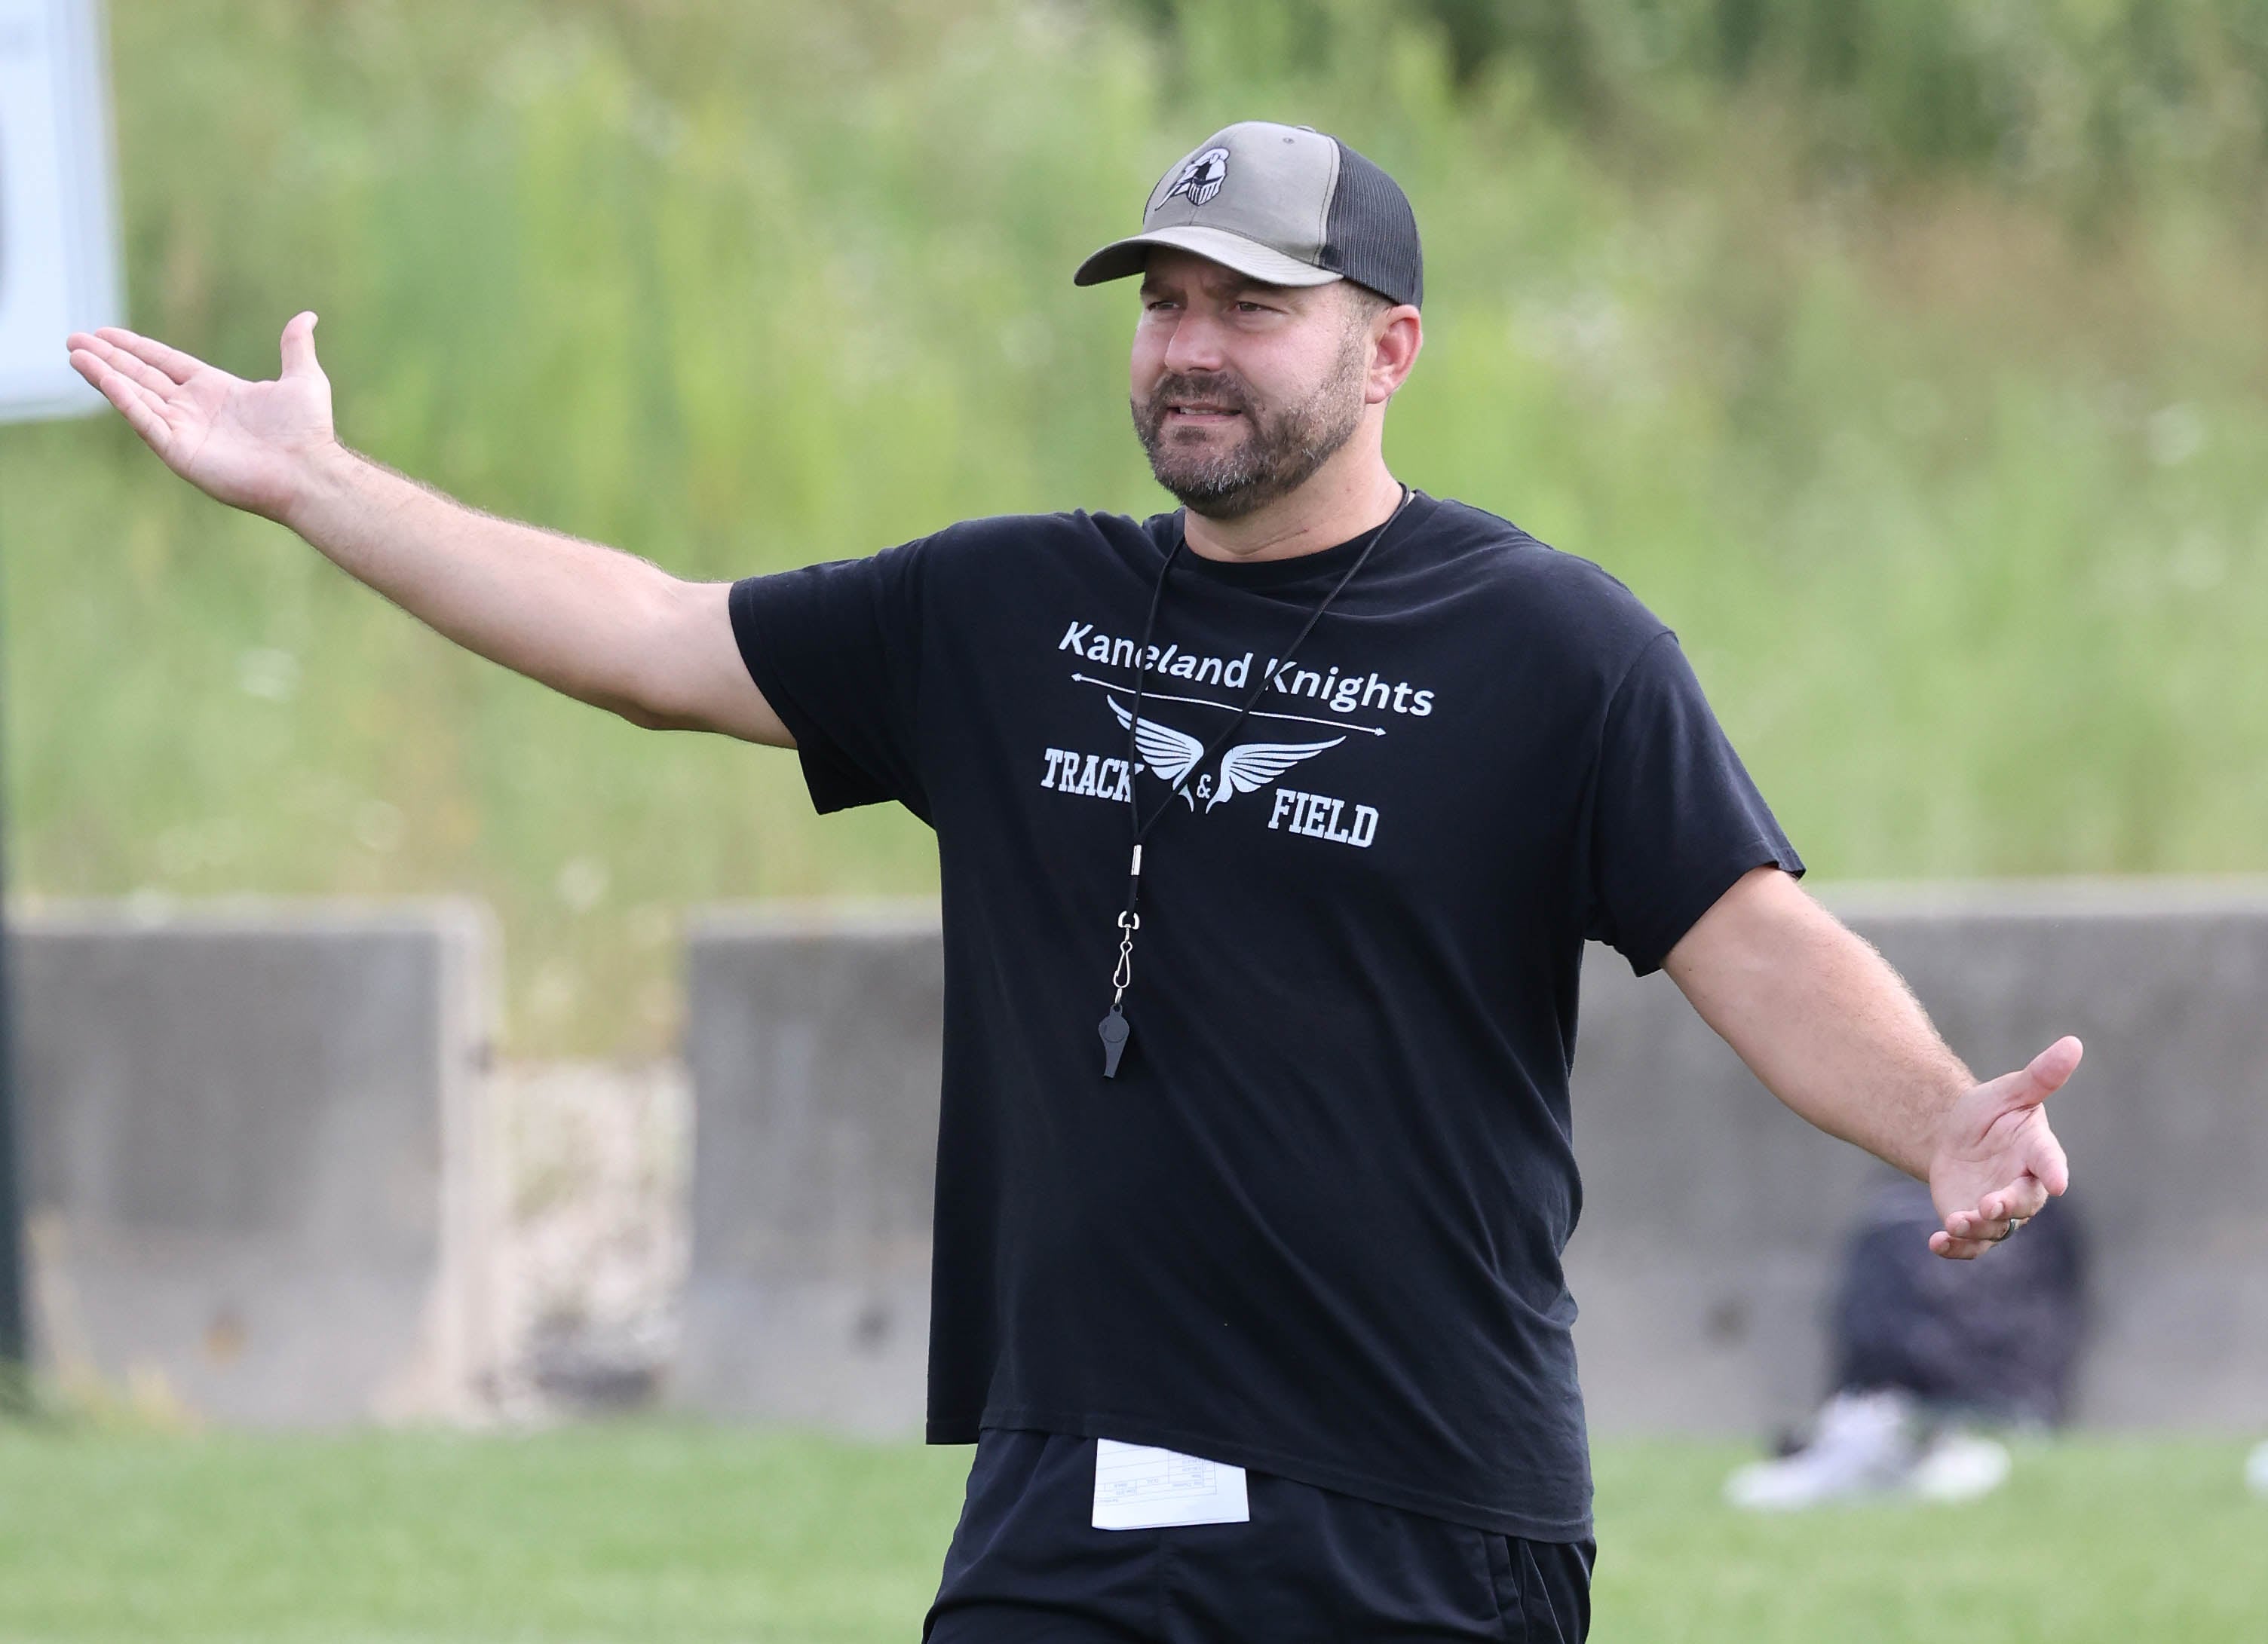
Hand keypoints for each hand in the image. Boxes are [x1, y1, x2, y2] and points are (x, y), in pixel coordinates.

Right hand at [65, 313, 338, 522]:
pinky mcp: (180, 452)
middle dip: (108, 358)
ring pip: (135, 396)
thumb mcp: (303, 379)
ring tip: (75, 354)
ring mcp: (185, 431)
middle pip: (142, 377)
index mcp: (216, 391)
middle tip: (74, 339)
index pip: (165, 363)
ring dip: (105, 375)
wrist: (309, 470)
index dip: (136, 348)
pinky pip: (145, 420)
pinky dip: (123, 399)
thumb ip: (295, 347)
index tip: (105, 333)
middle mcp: (195, 410)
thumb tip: (308, 316)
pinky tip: (103, 378)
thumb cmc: (308, 431)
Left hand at [1927, 1035, 2079, 1258]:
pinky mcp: (1974, 1224)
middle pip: (2023, 1203)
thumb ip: (2040, 1076)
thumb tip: (2073, 1043)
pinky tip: (1935, 1243)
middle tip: (1990, 1205)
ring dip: (1977, 1228)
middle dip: (2008, 1206)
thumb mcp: (2010, 1092)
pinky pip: (1971, 1245)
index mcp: (2037, 1153)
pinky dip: (1955, 1248)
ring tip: (1954, 1223)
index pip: (2050, 1163)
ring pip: (1997, 1229)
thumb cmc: (1990, 1113)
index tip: (2057, 1183)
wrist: (1953, 1135)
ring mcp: (2000, 1209)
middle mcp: (2023, 1186)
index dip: (2053, 1172)